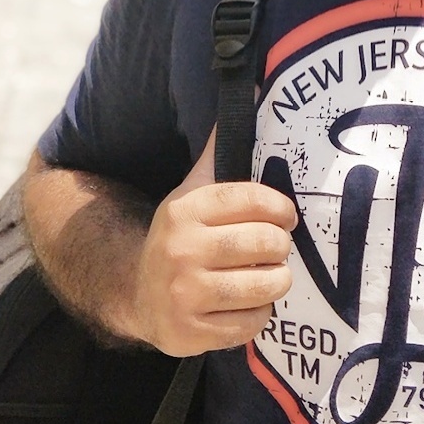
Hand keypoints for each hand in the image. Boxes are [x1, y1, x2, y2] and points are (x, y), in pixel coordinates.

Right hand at [132, 129, 296, 355]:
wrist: (138, 293)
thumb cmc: (182, 236)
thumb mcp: (193, 189)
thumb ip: (219, 149)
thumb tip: (250, 89)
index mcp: (185, 209)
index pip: (254, 201)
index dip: (281, 209)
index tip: (286, 217)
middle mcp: (181, 250)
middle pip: (267, 244)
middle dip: (280, 248)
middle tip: (274, 250)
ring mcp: (184, 295)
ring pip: (266, 285)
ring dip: (274, 282)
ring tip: (263, 276)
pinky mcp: (190, 334)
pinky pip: (252, 323)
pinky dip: (257, 314)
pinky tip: (243, 304)